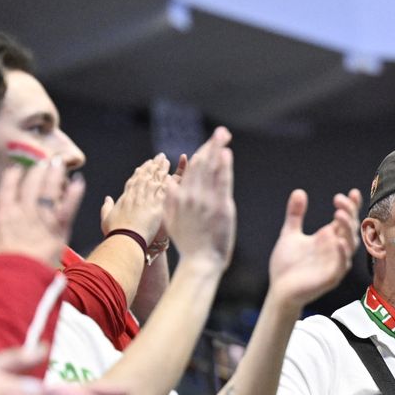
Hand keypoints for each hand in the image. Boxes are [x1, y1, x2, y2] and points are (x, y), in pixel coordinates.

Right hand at [0, 158, 84, 266]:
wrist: (17, 277)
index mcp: (3, 214)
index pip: (7, 189)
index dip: (12, 177)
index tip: (16, 168)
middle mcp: (23, 211)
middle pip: (31, 186)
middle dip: (37, 172)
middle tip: (43, 162)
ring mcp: (42, 218)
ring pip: (49, 191)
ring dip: (54, 176)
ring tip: (59, 163)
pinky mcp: (58, 228)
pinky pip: (68, 207)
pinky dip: (74, 194)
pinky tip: (79, 182)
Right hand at [100, 154, 171, 239]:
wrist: (125, 240)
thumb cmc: (115, 233)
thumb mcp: (107, 219)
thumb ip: (107, 207)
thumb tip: (107, 198)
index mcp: (124, 198)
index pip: (133, 181)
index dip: (139, 173)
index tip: (143, 166)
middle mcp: (135, 196)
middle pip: (145, 177)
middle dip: (151, 166)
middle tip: (158, 157)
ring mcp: (145, 199)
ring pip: (154, 180)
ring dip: (160, 169)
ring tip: (164, 160)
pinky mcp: (156, 206)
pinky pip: (162, 190)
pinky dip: (165, 181)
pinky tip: (170, 174)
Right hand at [163, 127, 234, 267]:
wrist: (200, 262)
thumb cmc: (188, 244)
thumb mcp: (171, 220)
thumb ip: (169, 200)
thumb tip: (168, 182)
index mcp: (179, 196)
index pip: (191, 169)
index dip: (201, 153)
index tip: (209, 144)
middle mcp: (191, 195)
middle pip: (201, 164)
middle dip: (212, 145)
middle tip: (222, 132)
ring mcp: (205, 201)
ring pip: (211, 169)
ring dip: (218, 149)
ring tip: (224, 135)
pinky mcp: (220, 207)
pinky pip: (222, 183)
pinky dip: (224, 167)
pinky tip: (226, 154)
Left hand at [268, 188, 359, 306]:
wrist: (279, 290)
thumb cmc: (287, 265)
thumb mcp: (289, 234)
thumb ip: (295, 215)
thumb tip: (299, 192)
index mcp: (328, 238)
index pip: (346, 219)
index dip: (352, 206)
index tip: (352, 192)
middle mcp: (335, 249)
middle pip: (350, 228)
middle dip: (348, 213)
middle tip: (339, 200)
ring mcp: (335, 263)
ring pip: (349, 244)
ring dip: (347, 229)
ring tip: (338, 214)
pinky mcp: (331, 277)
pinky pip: (342, 264)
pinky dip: (342, 253)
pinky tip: (338, 241)